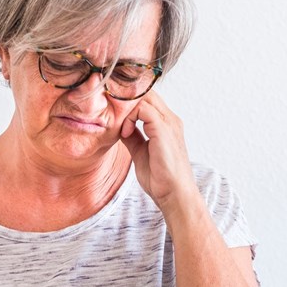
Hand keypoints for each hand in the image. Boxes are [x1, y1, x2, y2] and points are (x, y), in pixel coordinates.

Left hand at [120, 90, 198, 213]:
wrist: (174, 194)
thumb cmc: (160, 178)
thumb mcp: (140, 152)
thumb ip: (132, 137)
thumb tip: (119, 128)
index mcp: (166, 123)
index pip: (147, 98)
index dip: (129, 102)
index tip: (114, 116)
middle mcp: (170, 119)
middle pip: (147, 92)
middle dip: (126, 100)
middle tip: (112, 115)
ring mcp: (169, 123)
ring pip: (145, 96)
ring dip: (127, 108)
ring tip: (120, 127)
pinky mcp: (164, 130)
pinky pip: (143, 109)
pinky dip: (130, 117)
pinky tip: (125, 132)